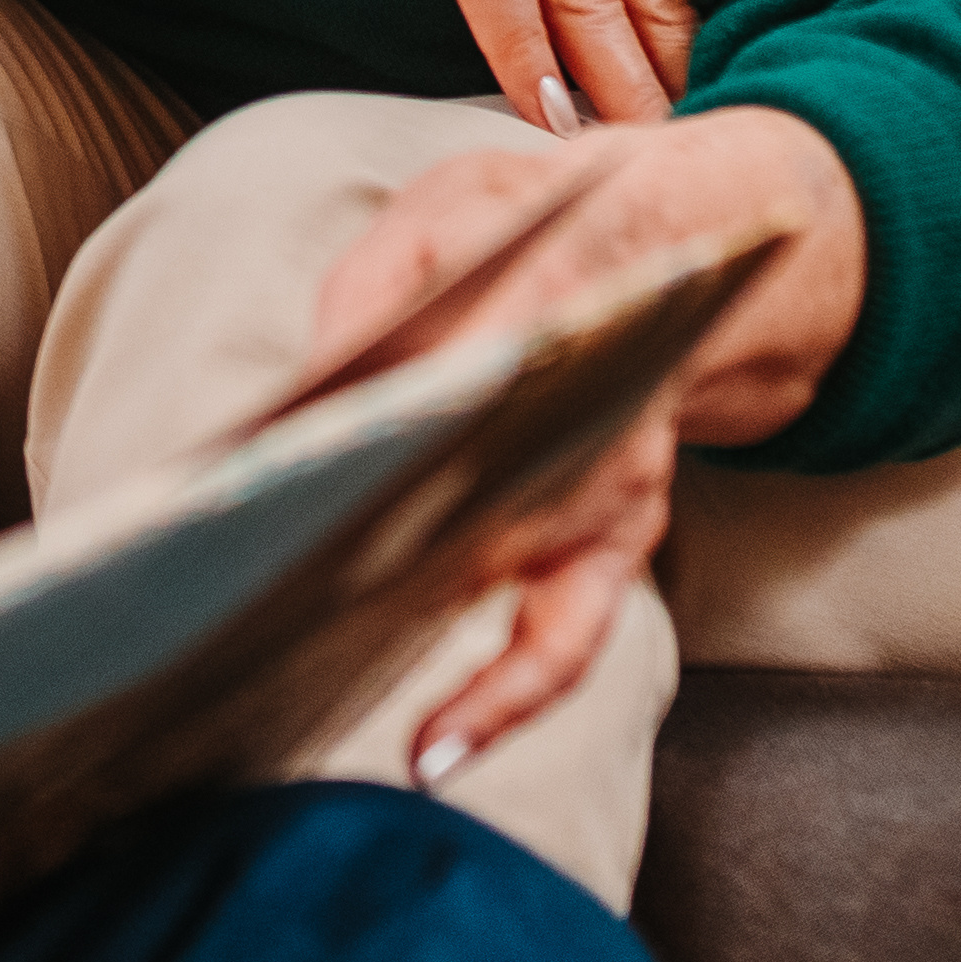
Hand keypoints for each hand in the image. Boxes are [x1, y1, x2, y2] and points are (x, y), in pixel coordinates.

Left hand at [301, 105, 868, 774]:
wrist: (676, 245)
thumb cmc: (534, 229)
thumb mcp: (445, 209)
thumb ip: (371, 286)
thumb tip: (312, 380)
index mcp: (549, 318)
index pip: (456, 393)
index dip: (380, 444)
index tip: (298, 487)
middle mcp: (595, 421)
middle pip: (481, 519)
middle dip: (384, 576)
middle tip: (284, 634)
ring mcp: (613, 494)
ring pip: (528, 602)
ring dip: (444, 663)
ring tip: (364, 725)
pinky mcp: (613, 541)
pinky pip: (565, 642)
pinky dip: (503, 702)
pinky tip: (431, 752)